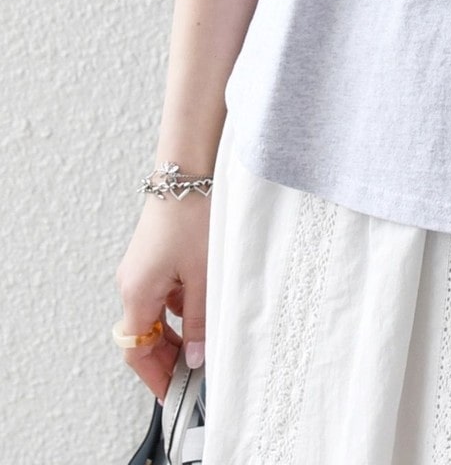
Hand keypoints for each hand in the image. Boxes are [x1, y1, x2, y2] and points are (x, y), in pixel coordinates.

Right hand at [114, 192, 210, 401]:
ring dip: (176, 331)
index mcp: (137, 292)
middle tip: (195, 373)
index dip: (154, 375)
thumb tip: (198, 356)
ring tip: (205, 342)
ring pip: (156, 314)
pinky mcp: (155, 256)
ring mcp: (142, 268)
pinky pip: (164, 293)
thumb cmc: (193, 215)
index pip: (137, 350)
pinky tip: (204, 305)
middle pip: (144, 335)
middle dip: (167, 357)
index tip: (172, 393)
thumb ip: (200, 320)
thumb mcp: (204, 274)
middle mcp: (132, 282)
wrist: (189, 171)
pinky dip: (180, 306)